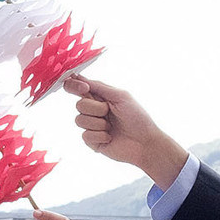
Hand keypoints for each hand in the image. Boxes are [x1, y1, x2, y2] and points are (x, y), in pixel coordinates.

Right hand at [66, 74, 188, 185]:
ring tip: (111, 127)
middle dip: (95, 109)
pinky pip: (85, 135)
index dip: (75, 86)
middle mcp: (94, 111)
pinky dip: (99, 135)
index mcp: (100, 97)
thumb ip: (98, 86)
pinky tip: (110, 138)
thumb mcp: (120, 96)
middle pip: (79, 105)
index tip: (84, 88)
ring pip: (79, 120)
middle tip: (109, 112)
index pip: (79, 88)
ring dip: (98, 123)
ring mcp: (92, 126)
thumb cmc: (137, 117)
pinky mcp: (92, 141)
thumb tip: (77, 76)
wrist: (144, 142)